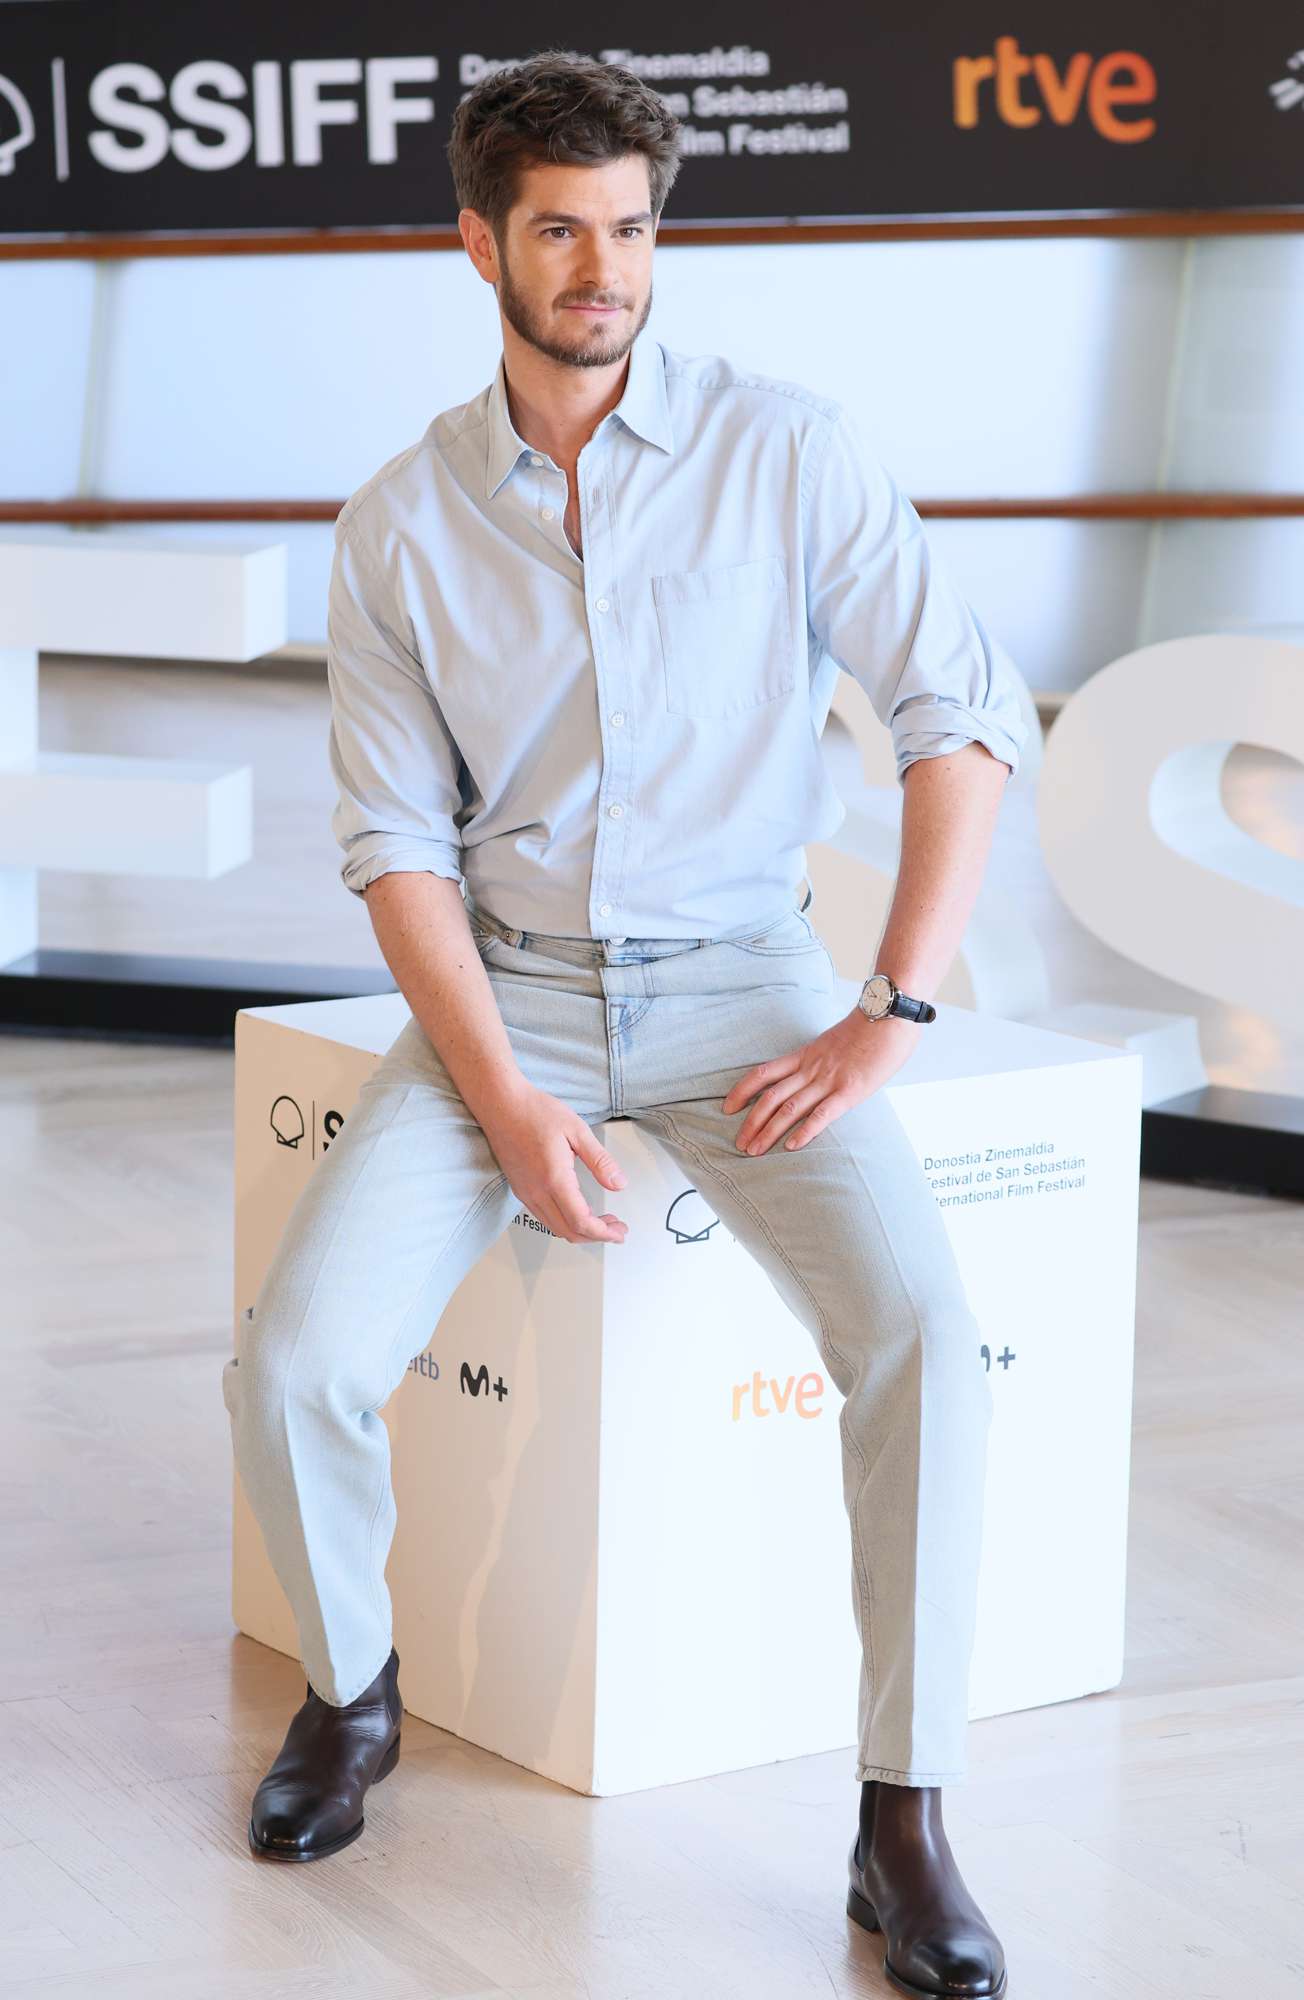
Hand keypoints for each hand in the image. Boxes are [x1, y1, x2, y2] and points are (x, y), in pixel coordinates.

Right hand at [477, 1081, 628, 1244]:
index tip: (619, 1231)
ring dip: (580, 1231)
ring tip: (601, 1221)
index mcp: (554, 1178)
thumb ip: (600, 1161)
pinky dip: (564, 1222)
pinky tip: (577, 1210)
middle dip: (596, 1235)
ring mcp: (525, 1192)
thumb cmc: (534, 1111)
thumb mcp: (577, 1131)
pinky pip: (543, 1217)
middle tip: (616, 1228)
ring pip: (555, 1228)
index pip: (580, 1221)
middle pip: (568, 1231)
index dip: (603, 1232)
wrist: (501, 1104)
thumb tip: (619, 1183)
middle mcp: (536, 1191)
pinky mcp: (520, 1189)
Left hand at [723, 1009, 922, 1154]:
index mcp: (805, 1055)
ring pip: (789, 1108)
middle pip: (770, 1096)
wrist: (889, 1015)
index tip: (727, 1108)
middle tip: (739, 1144)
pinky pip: (822, 1114)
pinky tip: (791, 1146)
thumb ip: (820, 1059)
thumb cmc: (868, 1028)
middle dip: (751, 1122)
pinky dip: (804, 1131)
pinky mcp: (850, 1091)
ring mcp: (829, 1080)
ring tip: (754, 1151)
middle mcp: (811, 1068)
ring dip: (769, 1131)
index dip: (742, 1091)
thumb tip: (814, 1075)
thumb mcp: (833, 1042)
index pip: (763, 1073)